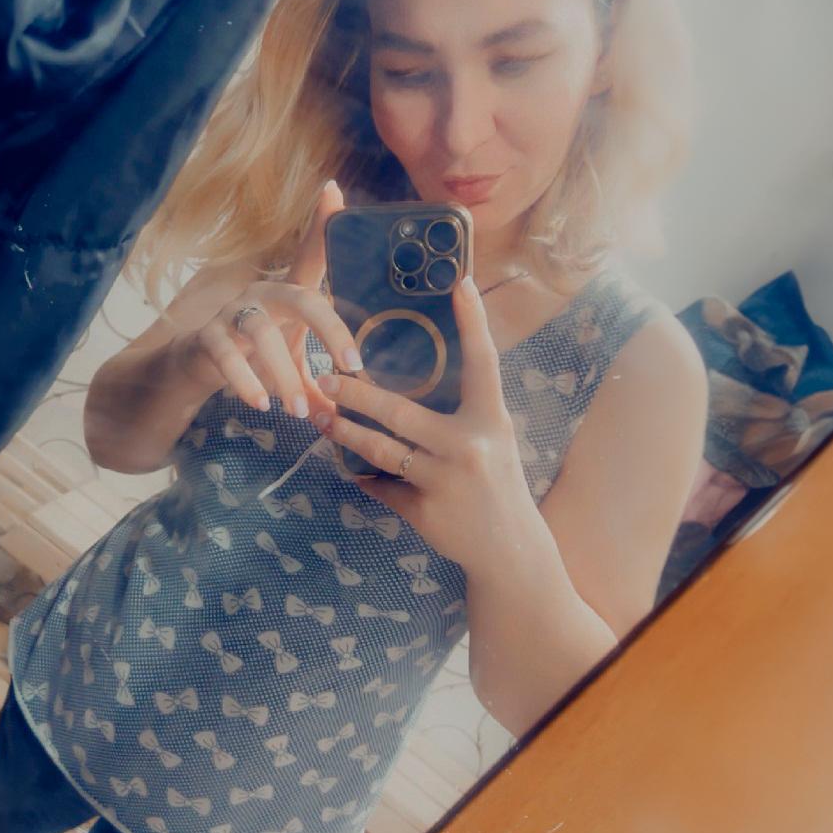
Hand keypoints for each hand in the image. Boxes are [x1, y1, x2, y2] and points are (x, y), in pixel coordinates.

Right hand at [176, 180, 362, 418]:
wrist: (191, 372)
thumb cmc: (252, 360)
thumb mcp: (289, 368)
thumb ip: (317, 388)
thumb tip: (344, 418)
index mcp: (287, 295)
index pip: (310, 256)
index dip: (321, 224)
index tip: (334, 190)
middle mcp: (261, 295)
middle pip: (301, 296)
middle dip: (330, 328)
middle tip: (352, 367)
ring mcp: (231, 313)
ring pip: (262, 333)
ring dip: (286, 375)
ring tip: (300, 412)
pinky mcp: (205, 338)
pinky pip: (226, 355)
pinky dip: (246, 381)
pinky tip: (261, 404)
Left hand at [311, 276, 542, 576]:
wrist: (509, 550)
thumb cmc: (497, 483)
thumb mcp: (491, 440)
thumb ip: (462, 411)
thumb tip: (414, 376)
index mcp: (491, 419)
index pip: (483, 361)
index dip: (474, 321)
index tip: (462, 282)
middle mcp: (469, 445)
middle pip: (399, 411)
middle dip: (356, 394)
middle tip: (326, 377)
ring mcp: (445, 480)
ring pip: (380, 450)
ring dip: (345, 432)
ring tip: (322, 417)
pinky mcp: (425, 510)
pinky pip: (383, 486)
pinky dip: (367, 478)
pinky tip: (353, 470)